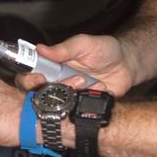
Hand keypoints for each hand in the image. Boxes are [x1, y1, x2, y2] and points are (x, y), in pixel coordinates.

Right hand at [15, 34, 135, 97]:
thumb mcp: (84, 44)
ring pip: (57, 106)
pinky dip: (83, 104)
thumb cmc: (105, 50)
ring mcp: (69, 96)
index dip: (28, 79)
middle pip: (38, 95)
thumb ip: (63, 48)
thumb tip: (40, 49)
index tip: (39, 78)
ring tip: (86, 82)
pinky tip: (95, 91)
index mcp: (52, 66)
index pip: (30, 74)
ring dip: (70, 96)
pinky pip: (75, 113)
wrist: (128, 65)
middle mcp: (57, 82)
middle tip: (72, 81)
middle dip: (51, 91)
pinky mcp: (81, 106)